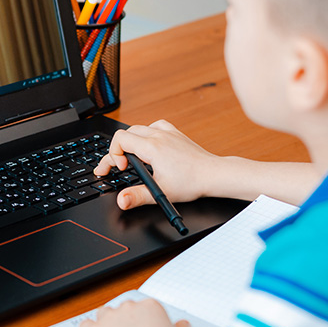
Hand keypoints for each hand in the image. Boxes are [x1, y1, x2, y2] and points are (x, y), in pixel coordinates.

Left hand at [79, 299, 191, 326]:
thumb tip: (182, 324)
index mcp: (151, 306)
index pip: (148, 307)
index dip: (148, 321)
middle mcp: (128, 307)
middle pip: (126, 308)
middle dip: (128, 321)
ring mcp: (109, 318)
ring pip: (104, 313)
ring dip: (108, 322)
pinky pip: (86, 326)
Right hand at [94, 120, 219, 208]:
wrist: (214, 174)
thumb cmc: (192, 182)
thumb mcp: (161, 193)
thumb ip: (137, 197)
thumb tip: (121, 200)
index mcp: (152, 147)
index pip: (120, 139)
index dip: (113, 154)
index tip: (120, 169)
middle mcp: (159, 136)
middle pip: (126, 133)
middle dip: (118, 150)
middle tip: (120, 166)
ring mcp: (168, 133)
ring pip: (139, 127)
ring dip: (131, 141)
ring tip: (132, 157)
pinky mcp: (176, 134)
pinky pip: (155, 125)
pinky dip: (147, 133)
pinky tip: (150, 145)